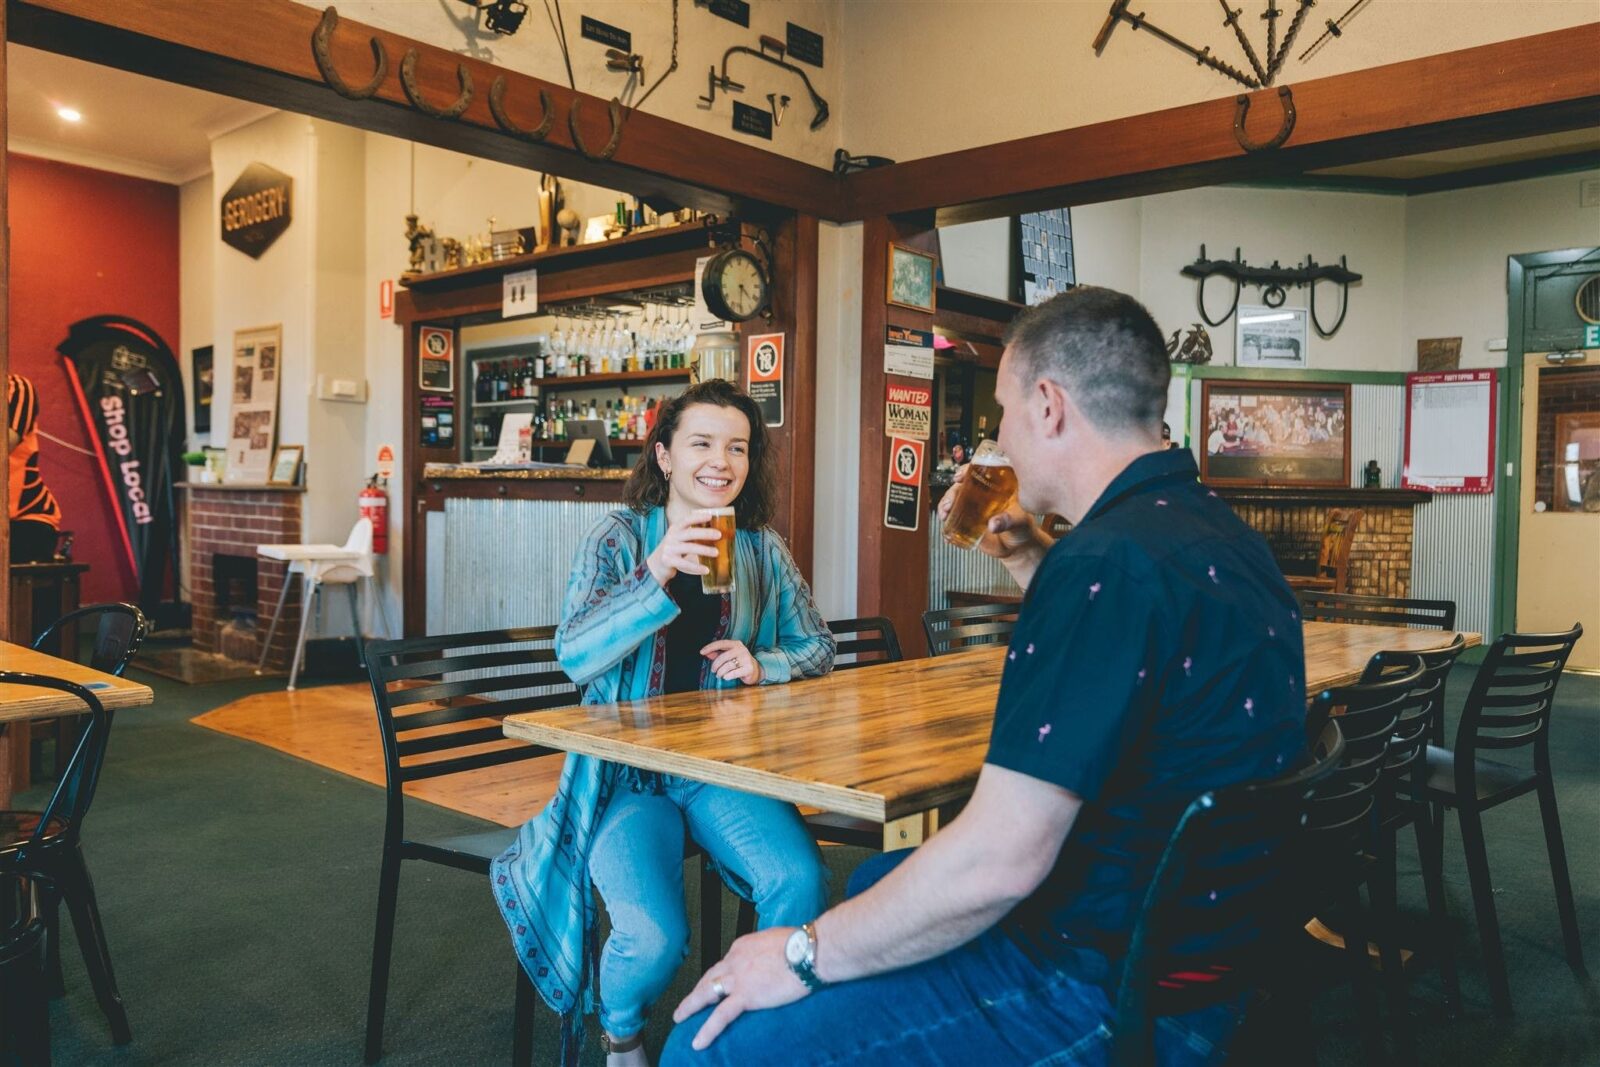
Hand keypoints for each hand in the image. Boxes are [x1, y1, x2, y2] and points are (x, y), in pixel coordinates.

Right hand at [646, 510, 723, 586]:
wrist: (655, 565)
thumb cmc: (673, 550)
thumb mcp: (679, 539)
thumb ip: (691, 534)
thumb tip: (714, 533)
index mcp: (675, 529)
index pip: (687, 520)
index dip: (698, 517)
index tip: (710, 516)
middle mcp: (671, 537)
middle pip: (690, 533)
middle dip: (705, 533)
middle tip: (719, 535)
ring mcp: (669, 549)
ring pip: (689, 548)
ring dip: (704, 550)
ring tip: (716, 553)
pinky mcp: (668, 561)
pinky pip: (685, 563)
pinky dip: (696, 567)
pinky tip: (706, 569)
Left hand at [672, 928, 808, 1050]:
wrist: (808, 951)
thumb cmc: (802, 944)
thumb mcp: (777, 940)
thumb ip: (768, 951)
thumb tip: (772, 959)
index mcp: (743, 946)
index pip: (726, 963)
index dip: (720, 975)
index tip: (719, 983)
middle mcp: (734, 960)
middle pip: (710, 977)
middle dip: (697, 990)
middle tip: (686, 1002)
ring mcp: (738, 978)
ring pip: (706, 993)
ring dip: (690, 1006)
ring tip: (679, 1017)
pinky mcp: (745, 996)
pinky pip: (721, 1016)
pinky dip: (707, 1030)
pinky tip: (697, 1042)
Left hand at [701, 639, 764, 684]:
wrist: (754, 670)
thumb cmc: (738, 662)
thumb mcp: (727, 656)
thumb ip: (717, 654)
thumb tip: (706, 653)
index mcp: (736, 644)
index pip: (721, 643)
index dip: (710, 647)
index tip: (701, 652)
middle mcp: (742, 650)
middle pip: (723, 656)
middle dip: (715, 664)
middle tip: (713, 670)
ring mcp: (746, 659)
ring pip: (728, 666)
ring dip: (720, 672)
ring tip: (719, 675)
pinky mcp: (749, 668)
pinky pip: (734, 673)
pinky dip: (727, 676)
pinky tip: (725, 677)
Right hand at [937, 465, 1050, 561]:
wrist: (1018, 547)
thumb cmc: (1024, 528)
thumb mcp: (1020, 521)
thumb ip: (1008, 521)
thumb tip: (993, 525)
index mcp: (998, 485)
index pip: (981, 470)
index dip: (967, 469)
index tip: (959, 476)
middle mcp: (983, 493)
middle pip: (962, 485)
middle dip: (951, 492)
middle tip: (949, 503)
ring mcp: (974, 506)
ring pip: (954, 499)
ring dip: (945, 505)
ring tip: (944, 514)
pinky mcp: (968, 521)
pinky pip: (953, 517)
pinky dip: (947, 523)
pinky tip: (946, 529)